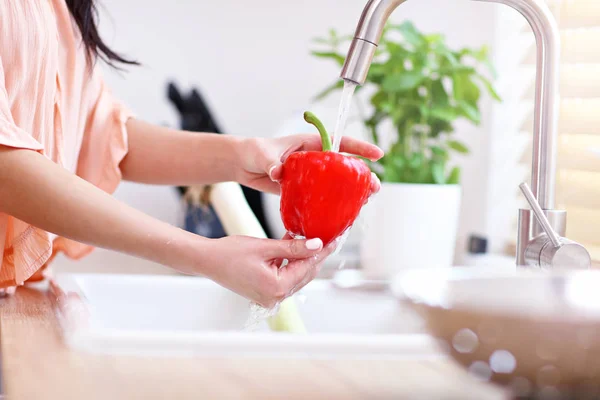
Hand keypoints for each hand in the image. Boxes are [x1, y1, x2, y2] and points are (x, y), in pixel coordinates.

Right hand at [202, 234, 337, 307]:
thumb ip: (293, 247)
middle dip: (315, 254)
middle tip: (328, 236)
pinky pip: (285, 277)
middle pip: (305, 273)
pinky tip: (294, 246)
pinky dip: (290, 262)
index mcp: (277, 288)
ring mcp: (270, 297)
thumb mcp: (266, 247)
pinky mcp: (265, 293)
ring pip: (296, 275)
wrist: (207, 261)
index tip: (335, 239)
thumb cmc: (230, 253)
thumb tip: (317, 244)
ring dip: (302, 257)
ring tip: (311, 238)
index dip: (323, 251)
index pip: (308, 267)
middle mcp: (275, 298)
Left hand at [236, 134, 383, 194]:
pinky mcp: (303, 190)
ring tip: (364, 202)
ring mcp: (310, 176)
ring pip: (336, 183)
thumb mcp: (263, 155)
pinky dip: (332, 204)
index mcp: (310, 144)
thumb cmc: (254, 152)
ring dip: (351, 192)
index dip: (360, 148)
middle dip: (362, 176)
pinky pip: (322, 197)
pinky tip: (341, 214)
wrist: (242, 164)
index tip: (378, 155)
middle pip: (344, 166)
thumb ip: (271, 162)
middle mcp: (315, 159)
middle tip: (374, 188)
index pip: (340, 143)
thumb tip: (277, 172)